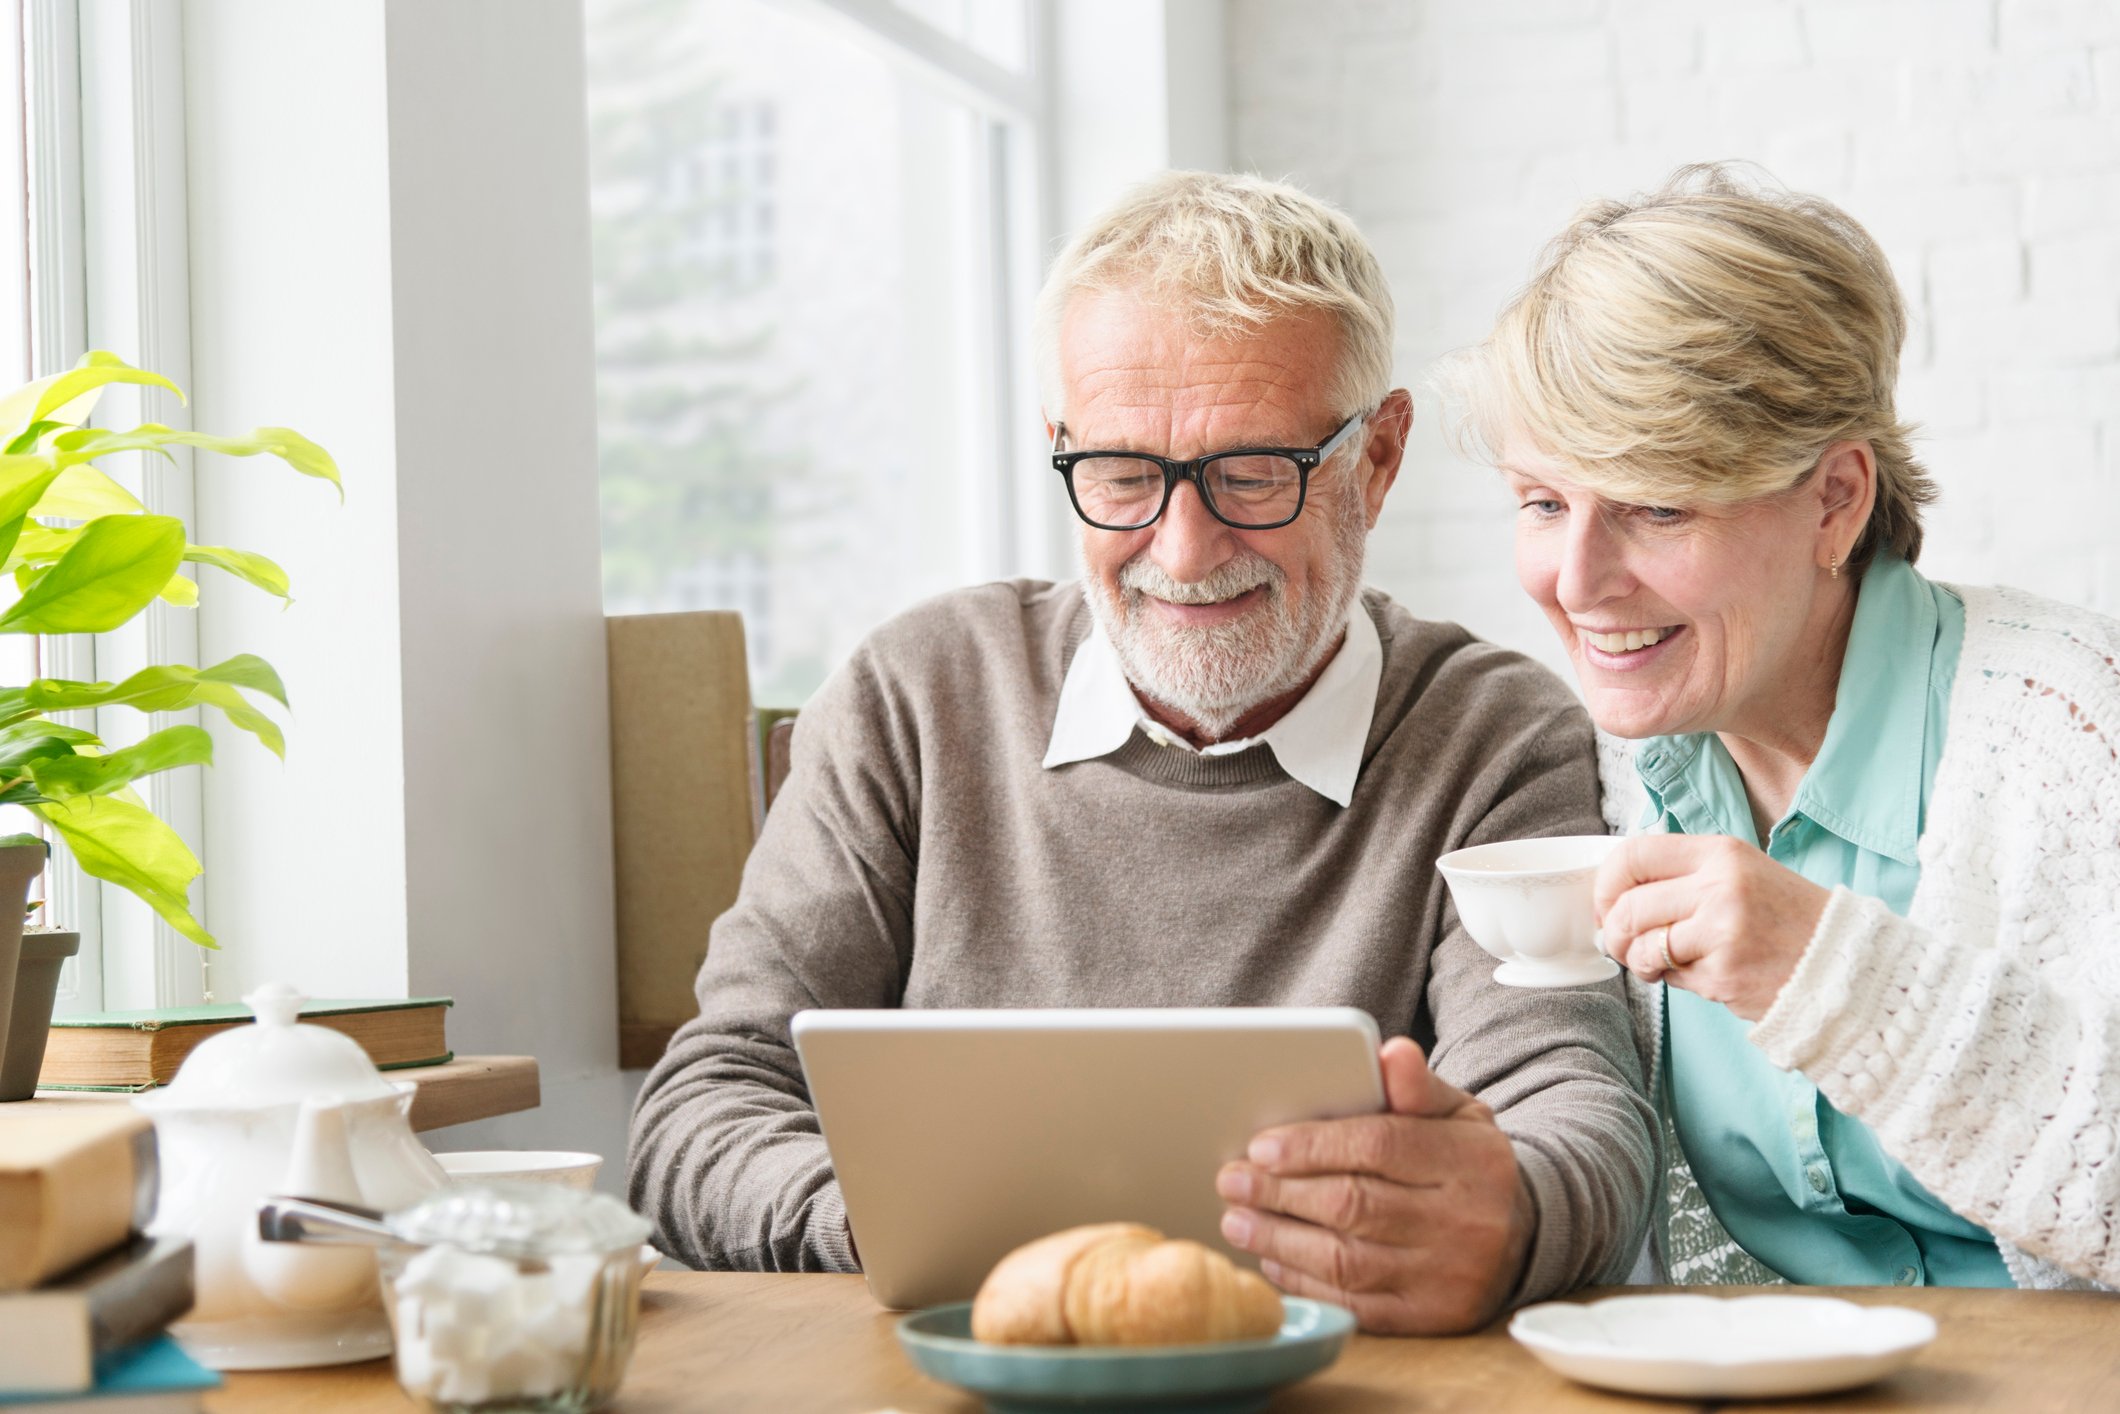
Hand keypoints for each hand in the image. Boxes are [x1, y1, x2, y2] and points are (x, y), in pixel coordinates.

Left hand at [1214, 1037, 1533, 1333]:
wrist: (1525, 1235)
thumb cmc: (1466, 1163)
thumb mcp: (1457, 1114)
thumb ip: (1417, 1086)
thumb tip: (1391, 1052)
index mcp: (1470, 1161)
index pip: (1380, 1146)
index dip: (1313, 1146)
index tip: (1260, 1146)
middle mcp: (1464, 1223)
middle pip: (1354, 1206)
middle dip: (1281, 1193)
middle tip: (1231, 1180)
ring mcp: (1448, 1278)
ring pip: (1347, 1261)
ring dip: (1280, 1240)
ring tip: (1237, 1220)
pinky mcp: (1430, 1320)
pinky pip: (1356, 1305)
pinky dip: (1305, 1283)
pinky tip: (1273, 1260)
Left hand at [1594, 834, 1830, 1021]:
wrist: (1846, 965)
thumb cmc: (1786, 919)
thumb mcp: (1740, 874)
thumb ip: (1683, 877)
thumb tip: (1615, 896)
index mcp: (1721, 853)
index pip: (1634, 854)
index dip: (1607, 883)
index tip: (1608, 904)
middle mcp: (1720, 886)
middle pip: (1629, 906)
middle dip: (1616, 932)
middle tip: (1625, 945)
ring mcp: (1722, 931)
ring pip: (1642, 946)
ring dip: (1638, 961)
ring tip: (1658, 963)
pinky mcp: (1724, 974)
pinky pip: (1672, 977)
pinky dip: (1675, 980)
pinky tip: (1702, 974)